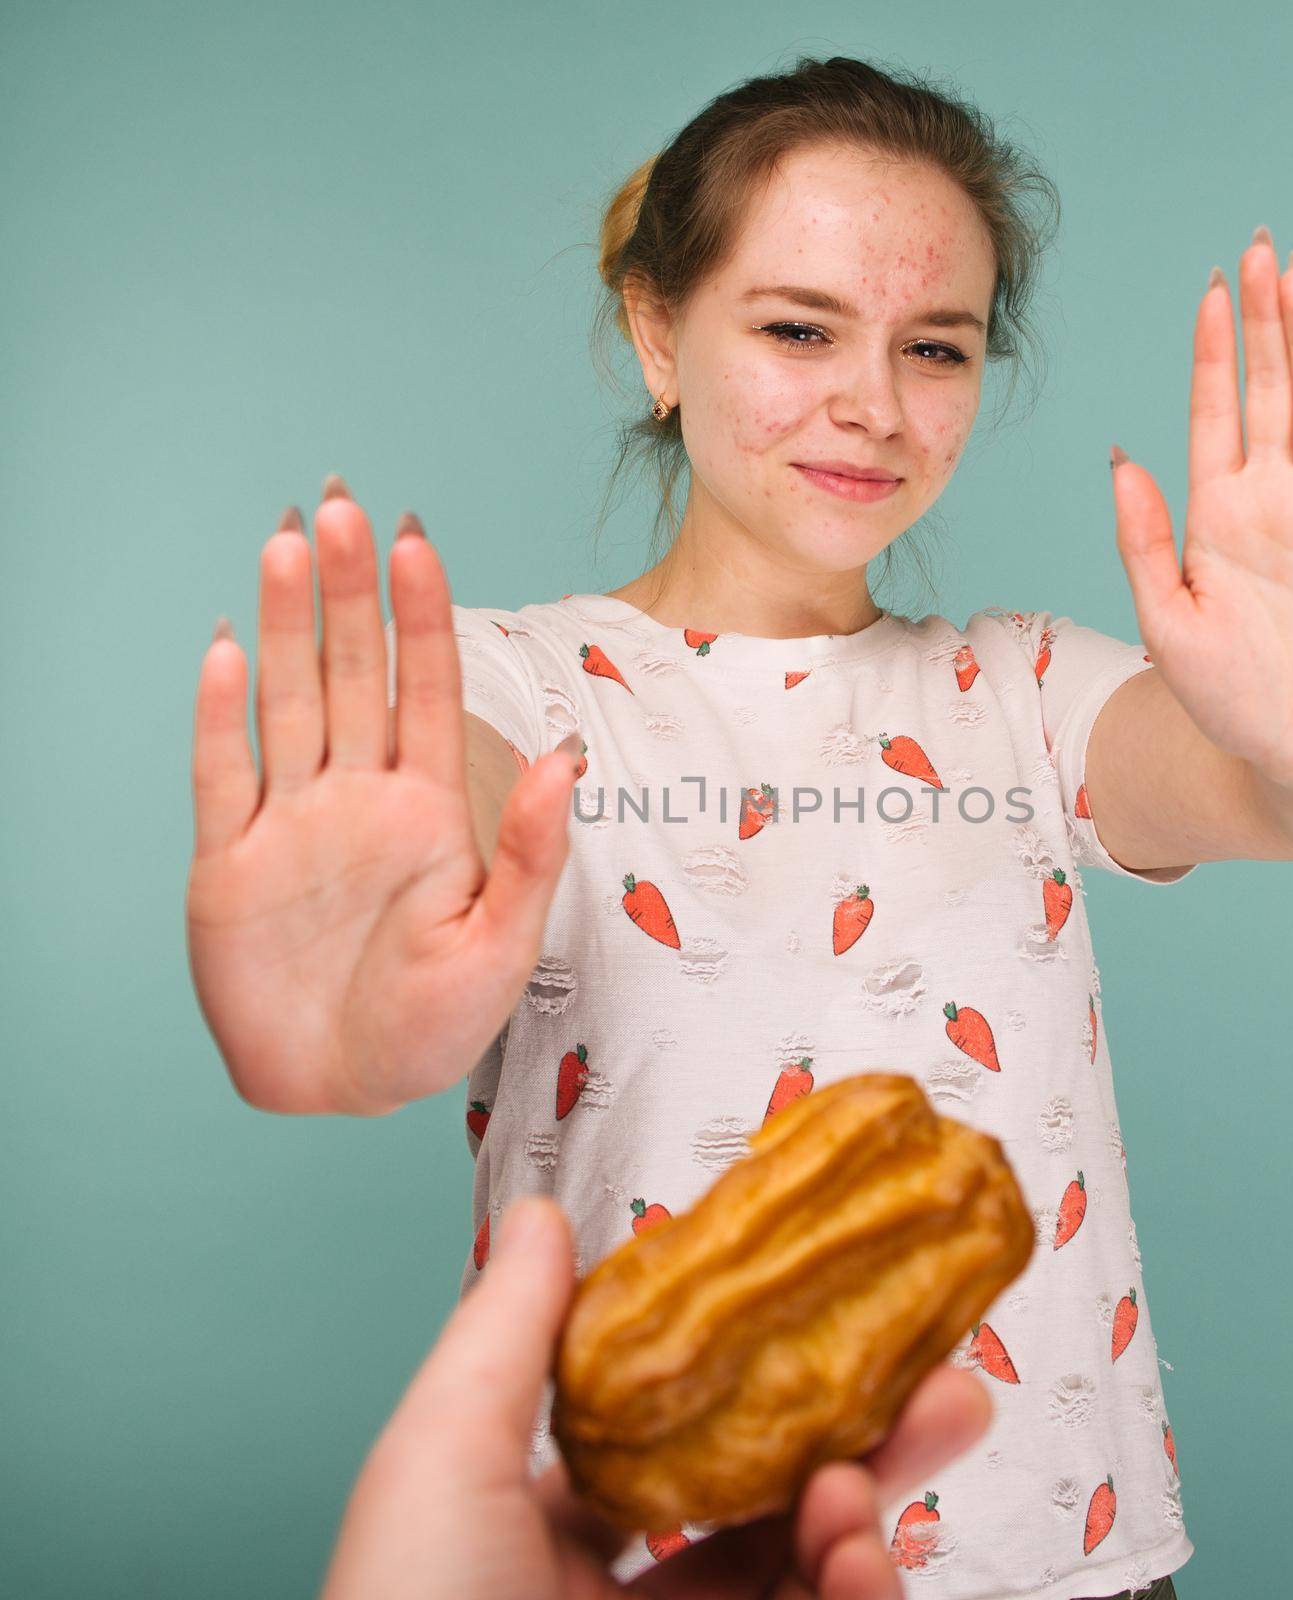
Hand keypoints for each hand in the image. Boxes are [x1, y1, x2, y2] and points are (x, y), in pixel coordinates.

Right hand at [186, 479, 578, 1115]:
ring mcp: (293, 822)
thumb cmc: (435, 1023)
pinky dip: (221, 716)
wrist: (347, 1086)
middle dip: (349, 591)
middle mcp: (360, 797)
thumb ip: (528, 851)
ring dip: (284, 625)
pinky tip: (224, 651)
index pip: (428, 689)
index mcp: (430, 808)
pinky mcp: (231, 862)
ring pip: (288, 703)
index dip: (422, 615)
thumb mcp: (502, 945)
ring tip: (284, 542)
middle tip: (339, 505)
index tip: (415, 540)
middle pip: (354, 673)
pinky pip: (223, 775)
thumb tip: (562, 756)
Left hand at [322, 1196, 995, 1599]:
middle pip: (769, 1501)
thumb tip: (537, 1218)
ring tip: (863, 1490)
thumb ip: (504, 1333)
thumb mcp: (443, 1460)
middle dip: (867, 1435)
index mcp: (548, 1535)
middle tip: (945, 1380)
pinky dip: (865, 1589)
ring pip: (812, 1570)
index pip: (675, 1436)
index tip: (830, 1313)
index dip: (758, 1374)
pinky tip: (861, 1557)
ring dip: (866, 1515)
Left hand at [1109, 225, 1292, 790]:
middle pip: (1265, 392)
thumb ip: (1143, 538)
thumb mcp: (1166, 619)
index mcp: (1214, 517)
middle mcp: (1268, 501)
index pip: (1213, 415)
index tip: (1207, 292)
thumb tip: (1119, 456)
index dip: (1212, 353)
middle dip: (1259, 322)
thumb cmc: (1228, 698)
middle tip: (1255, 249)